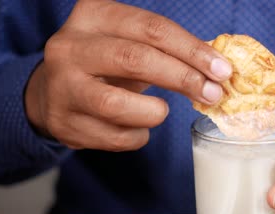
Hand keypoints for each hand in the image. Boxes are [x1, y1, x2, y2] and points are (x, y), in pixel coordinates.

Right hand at [25, 0, 231, 150]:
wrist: (53, 92)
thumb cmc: (106, 65)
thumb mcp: (130, 45)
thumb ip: (169, 52)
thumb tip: (218, 70)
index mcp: (94, 16)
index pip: (152, 29)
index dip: (192, 50)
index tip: (222, 70)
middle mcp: (70, 47)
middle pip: (135, 59)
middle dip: (182, 78)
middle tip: (212, 93)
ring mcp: (62, 86)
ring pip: (116, 104)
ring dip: (153, 112)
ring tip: (160, 111)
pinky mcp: (64, 122)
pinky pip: (115, 137)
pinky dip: (138, 136)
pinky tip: (137, 127)